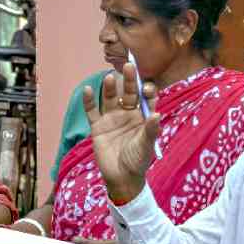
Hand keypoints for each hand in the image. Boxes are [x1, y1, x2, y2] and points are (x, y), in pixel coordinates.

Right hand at [83, 63, 159, 202]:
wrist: (121, 177)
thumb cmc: (137, 161)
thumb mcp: (146, 146)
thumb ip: (151, 130)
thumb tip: (157, 114)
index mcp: (142, 116)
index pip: (146, 98)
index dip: (147, 91)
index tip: (146, 88)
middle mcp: (127, 113)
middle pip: (128, 93)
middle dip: (129, 81)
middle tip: (129, 66)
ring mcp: (112, 119)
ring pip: (110, 98)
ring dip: (109, 88)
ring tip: (110, 78)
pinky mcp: (98, 126)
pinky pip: (92, 111)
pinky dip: (88, 101)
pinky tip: (87, 90)